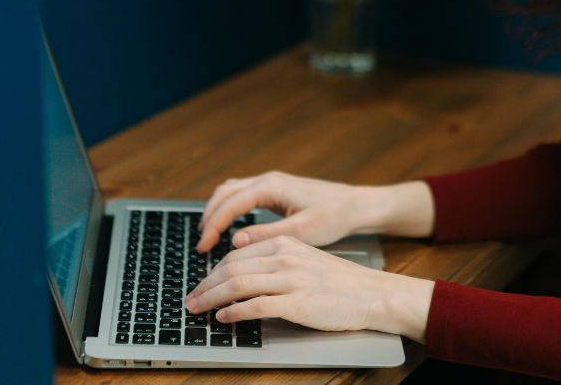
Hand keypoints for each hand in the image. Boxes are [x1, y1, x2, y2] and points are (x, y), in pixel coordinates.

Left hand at [184, 235, 433, 340]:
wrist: (370, 293)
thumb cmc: (338, 281)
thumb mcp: (303, 259)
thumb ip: (274, 262)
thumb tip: (241, 276)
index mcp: (284, 242)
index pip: (236, 253)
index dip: (213, 271)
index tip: (201, 284)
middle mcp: (285, 256)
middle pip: (231, 267)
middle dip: (205, 285)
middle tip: (190, 299)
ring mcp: (291, 278)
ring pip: (238, 284)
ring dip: (212, 298)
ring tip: (198, 309)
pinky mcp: (297, 301)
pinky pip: (256, 305)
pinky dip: (235, 312)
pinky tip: (224, 318)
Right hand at [195, 171, 363, 252]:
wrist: (355, 205)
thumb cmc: (333, 216)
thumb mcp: (300, 231)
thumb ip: (266, 234)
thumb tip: (235, 241)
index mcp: (271, 186)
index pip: (230, 204)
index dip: (213, 226)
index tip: (203, 246)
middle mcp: (268, 180)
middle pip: (225, 193)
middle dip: (209, 217)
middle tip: (201, 243)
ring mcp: (271, 183)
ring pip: (231, 191)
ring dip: (217, 210)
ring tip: (208, 234)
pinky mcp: (276, 190)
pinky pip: (243, 194)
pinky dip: (229, 207)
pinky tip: (228, 224)